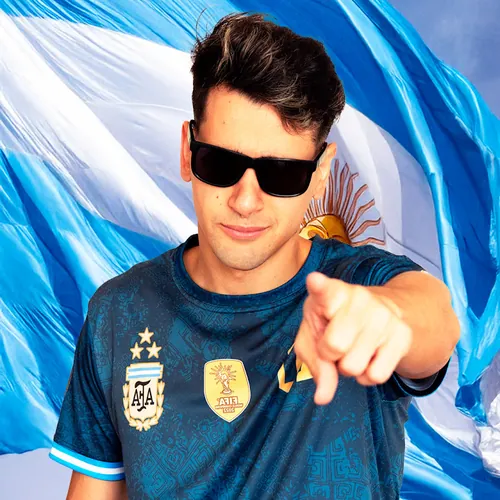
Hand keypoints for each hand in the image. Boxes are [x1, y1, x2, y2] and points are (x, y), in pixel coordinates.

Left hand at [294, 272, 412, 404]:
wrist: (379, 310)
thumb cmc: (333, 322)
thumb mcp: (313, 334)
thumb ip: (314, 362)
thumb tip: (323, 398)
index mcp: (330, 293)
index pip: (324, 289)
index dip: (319, 287)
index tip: (314, 280)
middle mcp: (359, 298)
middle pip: (334, 347)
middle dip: (330, 354)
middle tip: (335, 342)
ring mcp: (384, 314)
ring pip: (355, 367)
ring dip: (348, 366)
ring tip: (353, 346)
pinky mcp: (403, 334)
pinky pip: (376, 376)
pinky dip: (367, 376)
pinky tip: (368, 356)